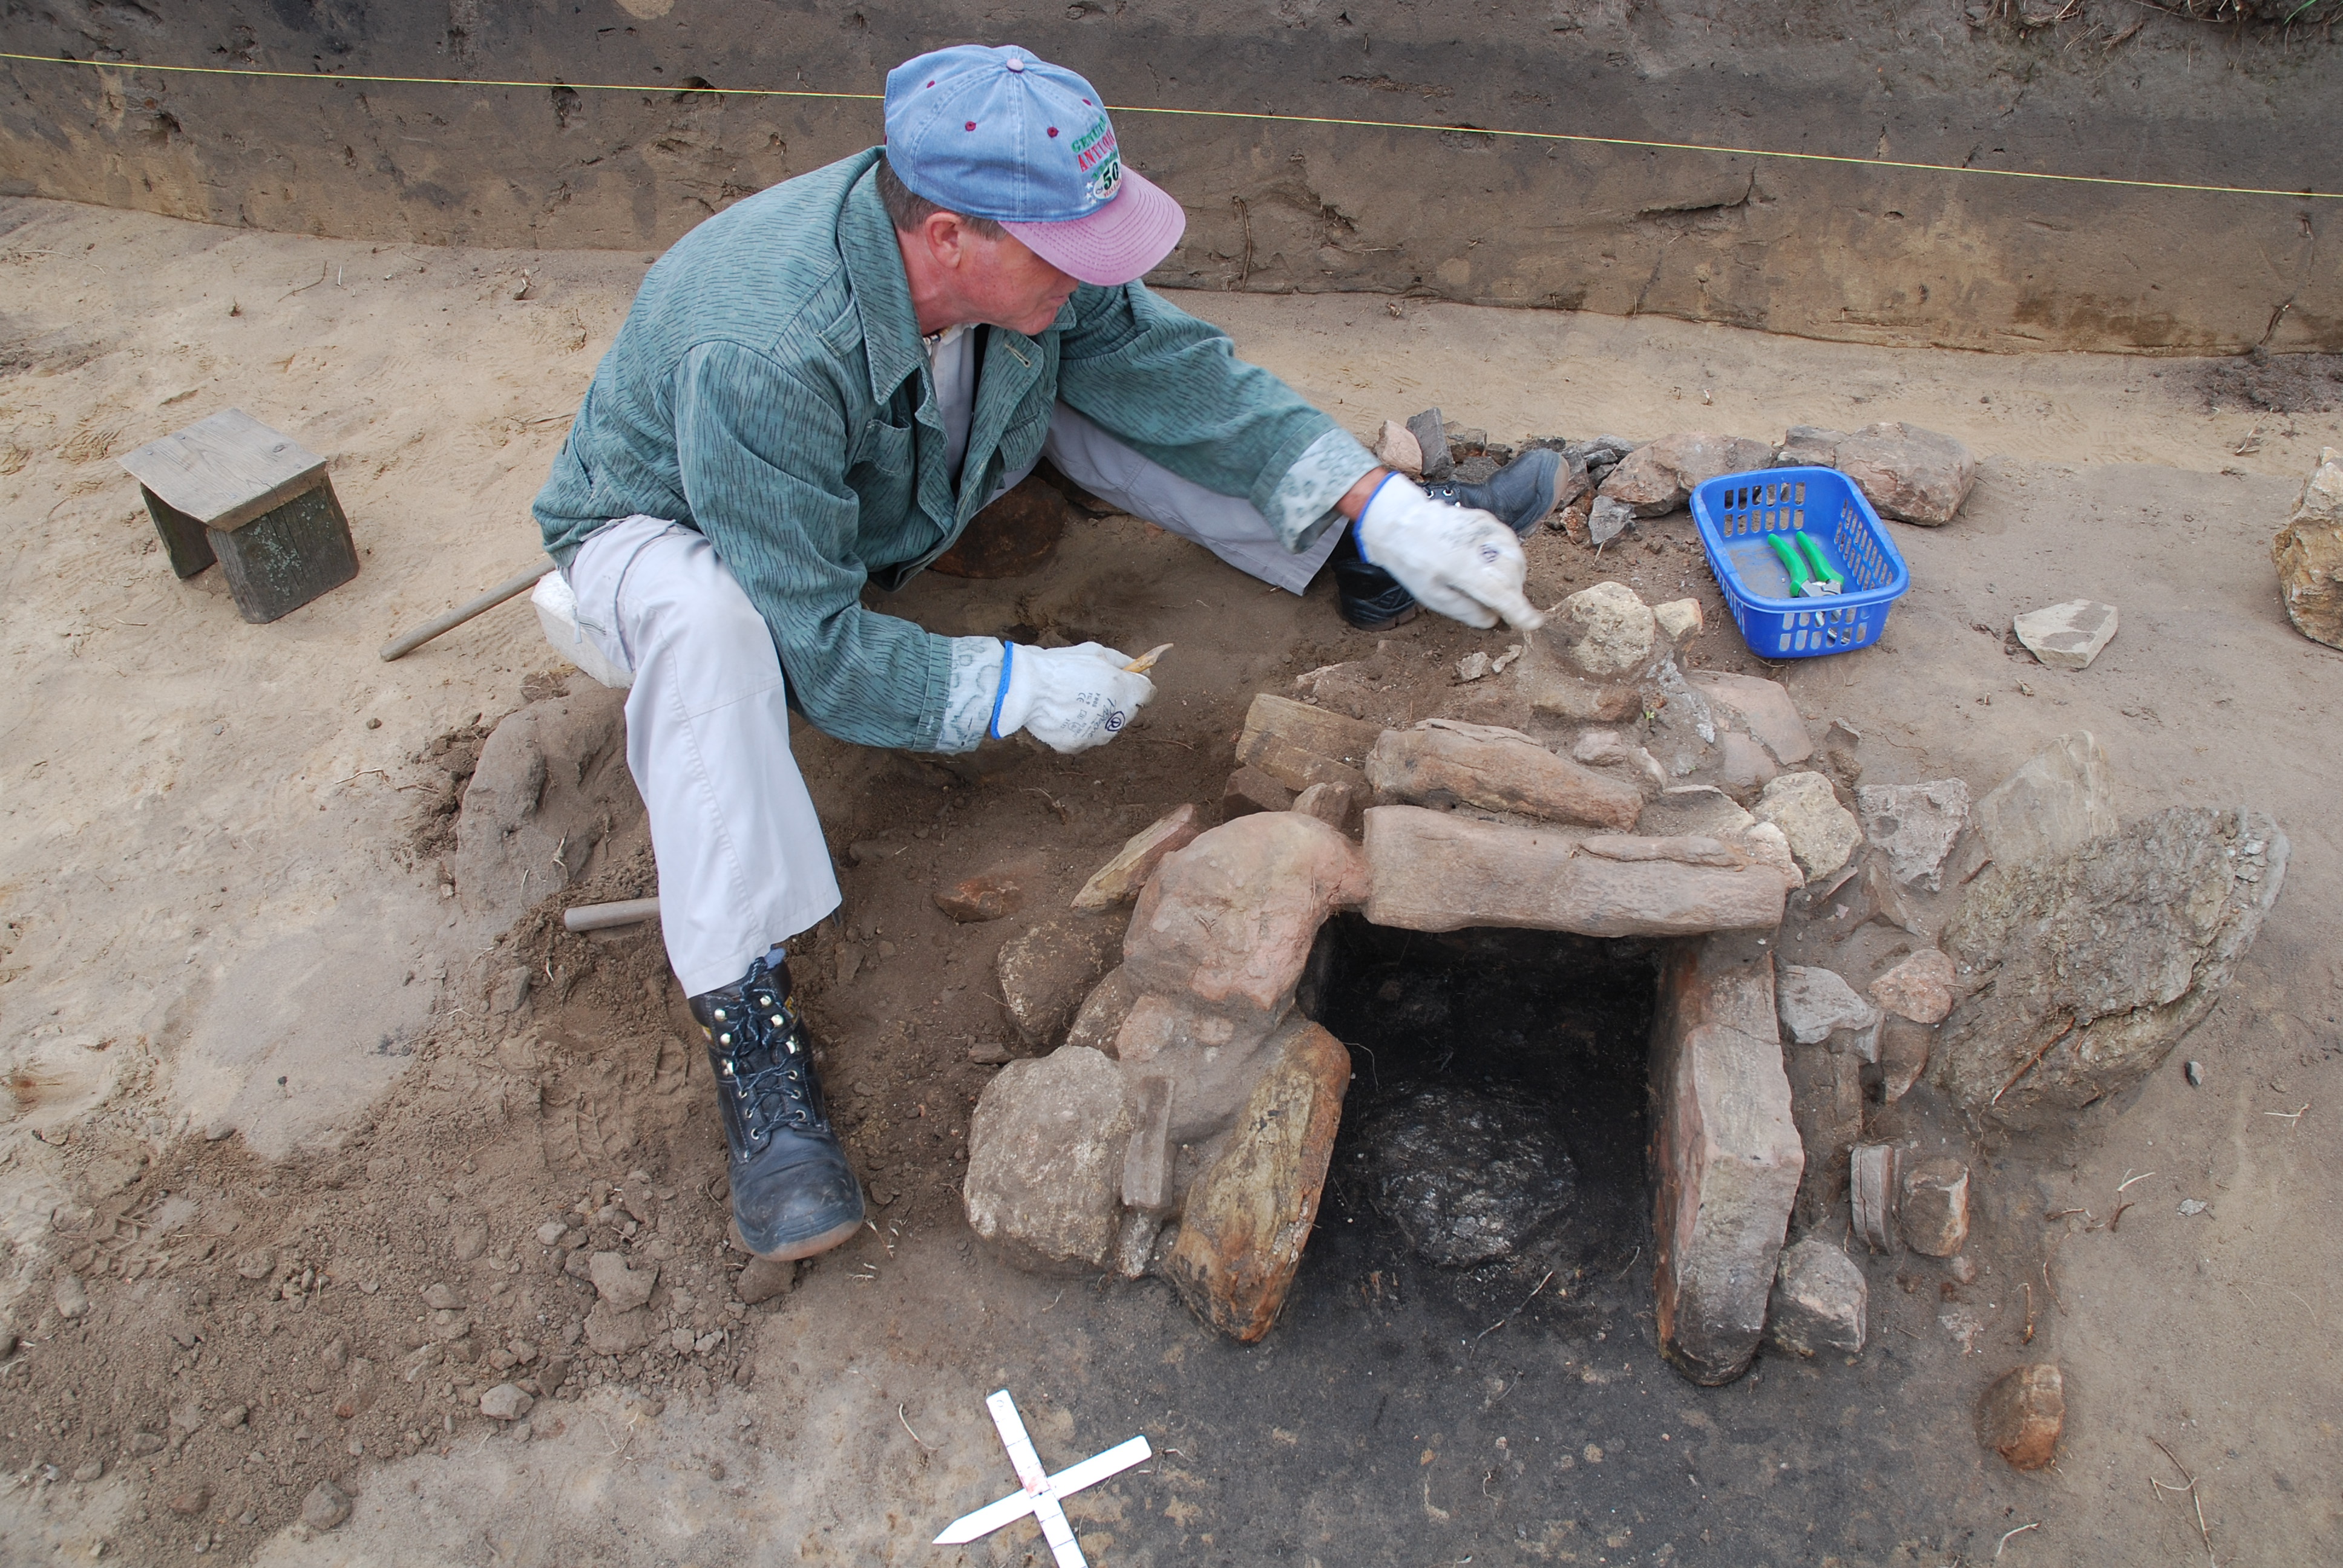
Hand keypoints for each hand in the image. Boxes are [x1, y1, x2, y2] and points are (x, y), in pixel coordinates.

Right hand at [991, 642, 1155, 752]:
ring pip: (1107, 728)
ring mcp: (1096, 735)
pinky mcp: (1078, 746)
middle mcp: (1116, 717)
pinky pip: (1084, 737)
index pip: (1148, 694)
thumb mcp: (1096, 652)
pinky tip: (1062, 714)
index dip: (1136, 685)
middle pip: (1128, 712)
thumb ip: (1123, 662)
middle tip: (1091, 688)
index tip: (1124, 681)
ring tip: (1073, 701)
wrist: (1026, 687)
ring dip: (1097, 717)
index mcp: (1125, 690)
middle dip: (1117, 702)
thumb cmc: (1061, 666)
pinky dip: (1076, 728)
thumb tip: (1140, 670)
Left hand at [1355, 475, 1545, 631]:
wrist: (1402, 522)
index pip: (1500, 592)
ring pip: (1517, 560)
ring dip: (1511, 578)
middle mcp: (1479, 544)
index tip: (1533, 623)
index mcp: (1461, 566)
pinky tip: (1491, 568)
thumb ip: (1465, 610)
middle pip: (1513, 577)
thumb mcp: (1431, 596)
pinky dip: (1507, 561)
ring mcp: (1486, 527)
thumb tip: (1493, 619)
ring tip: (1491, 587)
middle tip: (1496, 606)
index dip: (1519, 610)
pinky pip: (1510, 545)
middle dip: (1511, 594)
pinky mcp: (1488, 520)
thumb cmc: (1414, 561)